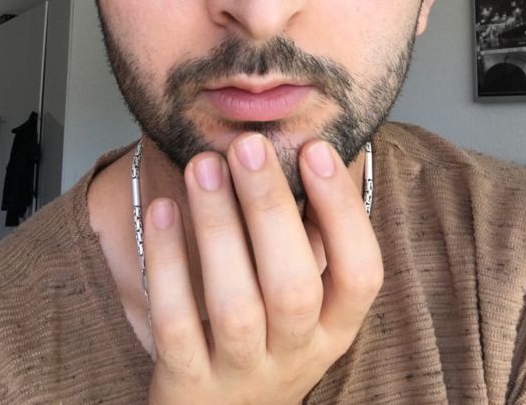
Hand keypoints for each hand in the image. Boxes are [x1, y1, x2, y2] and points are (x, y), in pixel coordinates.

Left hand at [144, 133, 382, 404]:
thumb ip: (308, 234)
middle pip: (293, 287)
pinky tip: (163, 209)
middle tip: (248, 146)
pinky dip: (169, 264)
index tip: (315, 148)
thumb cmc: (269, 331)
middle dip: (269, 209)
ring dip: (219, 228)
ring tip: (203, 165)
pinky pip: (176, 323)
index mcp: (335, 325)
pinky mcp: (187, 381)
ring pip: (235, 307)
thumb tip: (306, 145)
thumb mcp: (305, 295)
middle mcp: (296, 352)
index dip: (342, 211)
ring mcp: (241, 372)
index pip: (361, 273)